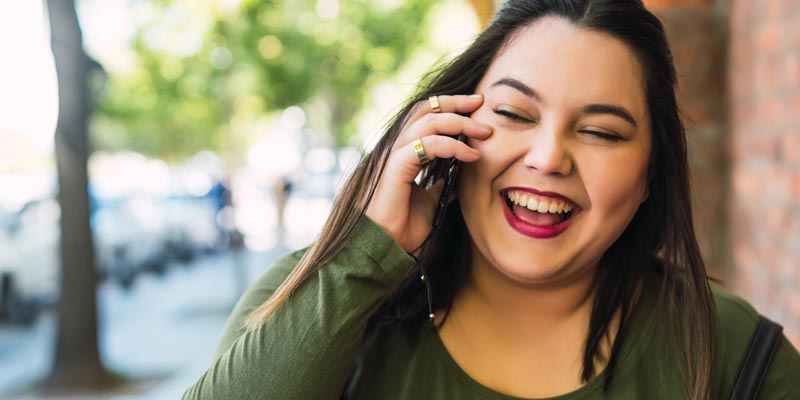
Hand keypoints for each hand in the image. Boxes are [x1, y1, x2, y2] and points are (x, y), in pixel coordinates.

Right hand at [365, 94, 492, 251]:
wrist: (386, 247)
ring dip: (460, 123)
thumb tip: (463, 175)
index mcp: (403, 152)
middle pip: (426, 109)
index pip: (425, 116)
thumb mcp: (431, 200)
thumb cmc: (403, 227)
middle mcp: (396, 148)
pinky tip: (471, 155)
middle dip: (456, 103)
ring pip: (428, 122)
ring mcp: (394, 155)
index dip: (450, 107)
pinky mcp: (395, 167)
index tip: (476, 107)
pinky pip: (426, 145)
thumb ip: (443, 184)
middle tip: (482, 104)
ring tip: (485, 133)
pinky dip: (452, 146)